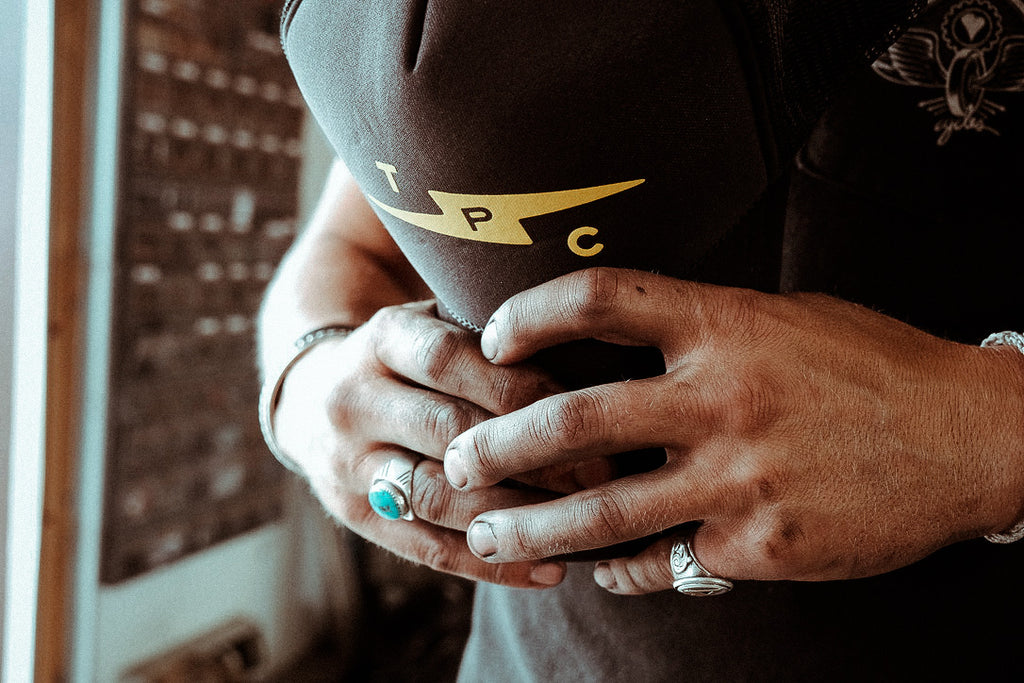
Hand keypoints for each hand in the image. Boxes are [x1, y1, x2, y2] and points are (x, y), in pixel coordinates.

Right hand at [273, 300, 593, 587]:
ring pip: (434, 496)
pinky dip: (489, 564)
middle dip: (529, 453)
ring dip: (512, 513)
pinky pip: (425, 549)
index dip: (519, 385)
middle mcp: (352, 400)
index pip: (449, 359)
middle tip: (602, 472)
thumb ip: (488, 334)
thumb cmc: (408, 359)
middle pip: (445, 429)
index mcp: (380, 339)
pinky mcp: (353, 516)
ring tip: (580, 523)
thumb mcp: (432, 323)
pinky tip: (546, 571)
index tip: (587, 405)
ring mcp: (346, 463)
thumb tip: (592, 353)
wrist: (311, 398)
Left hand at [443, 268, 1023, 591]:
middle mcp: (720, 397)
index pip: (598, 300)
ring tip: (484, 535)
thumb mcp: (786, 317)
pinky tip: (600, 572)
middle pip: (574, 420)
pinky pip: (663, 562)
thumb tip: (623, 338)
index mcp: (724, 323)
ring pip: (602, 511)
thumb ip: (705, 327)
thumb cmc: (873, 365)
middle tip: (457, 463)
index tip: (493, 341)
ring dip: (530, 525)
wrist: (968, 437)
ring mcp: (737, 477)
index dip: (530, 315)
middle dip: (499, 446)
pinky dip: (623, 569)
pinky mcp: (758, 544)